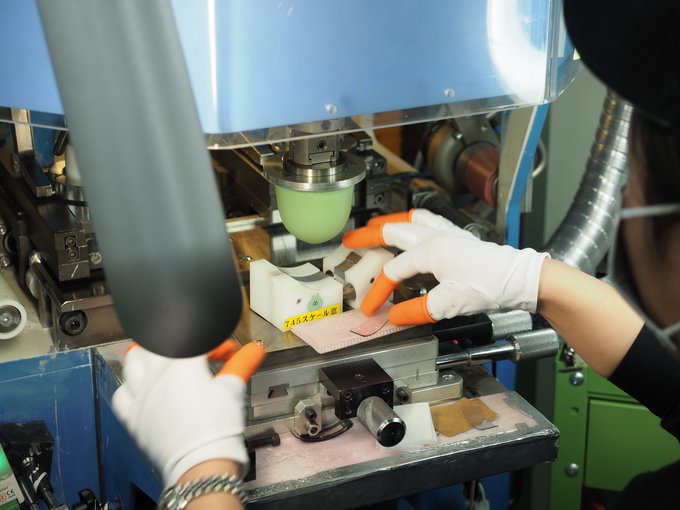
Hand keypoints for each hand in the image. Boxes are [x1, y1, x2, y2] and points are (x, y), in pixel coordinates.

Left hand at [112, 339, 265, 486]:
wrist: (202, 464)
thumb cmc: (218, 428)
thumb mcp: (233, 389)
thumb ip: (242, 364)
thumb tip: (255, 350)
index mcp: (183, 363)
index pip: (199, 340)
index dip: (217, 345)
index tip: (227, 354)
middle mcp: (157, 374)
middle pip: (159, 343)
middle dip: (179, 344)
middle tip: (194, 355)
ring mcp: (141, 394)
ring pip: (133, 361)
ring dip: (148, 357)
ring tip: (163, 363)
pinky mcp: (131, 416)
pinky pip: (122, 393)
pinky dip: (131, 387)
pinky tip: (142, 390)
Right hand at [343, 209, 547, 324]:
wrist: (521, 279)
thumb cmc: (491, 285)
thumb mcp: (450, 304)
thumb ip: (419, 310)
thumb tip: (396, 316)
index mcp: (430, 251)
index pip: (394, 271)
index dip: (378, 291)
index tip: (371, 309)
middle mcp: (436, 237)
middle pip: (393, 232)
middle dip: (368, 236)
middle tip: (350, 240)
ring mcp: (448, 234)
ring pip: (411, 220)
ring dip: (391, 222)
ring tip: (377, 225)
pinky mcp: (459, 239)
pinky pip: (430, 222)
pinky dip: (415, 222)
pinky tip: (415, 226)